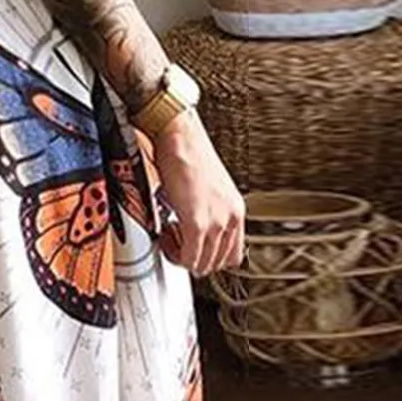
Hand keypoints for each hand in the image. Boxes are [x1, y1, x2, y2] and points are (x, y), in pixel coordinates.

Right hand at [148, 111, 245, 278]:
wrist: (180, 137)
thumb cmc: (189, 154)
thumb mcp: (208, 189)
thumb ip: (207, 211)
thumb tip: (192, 228)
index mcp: (236, 209)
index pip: (233, 254)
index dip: (211, 258)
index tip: (195, 251)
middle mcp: (230, 217)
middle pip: (218, 263)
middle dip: (194, 260)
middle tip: (178, 245)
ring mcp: (216, 221)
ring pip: (203, 264)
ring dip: (183, 258)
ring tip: (170, 239)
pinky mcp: (196, 222)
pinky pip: (189, 257)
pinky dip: (176, 255)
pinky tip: (166, 239)